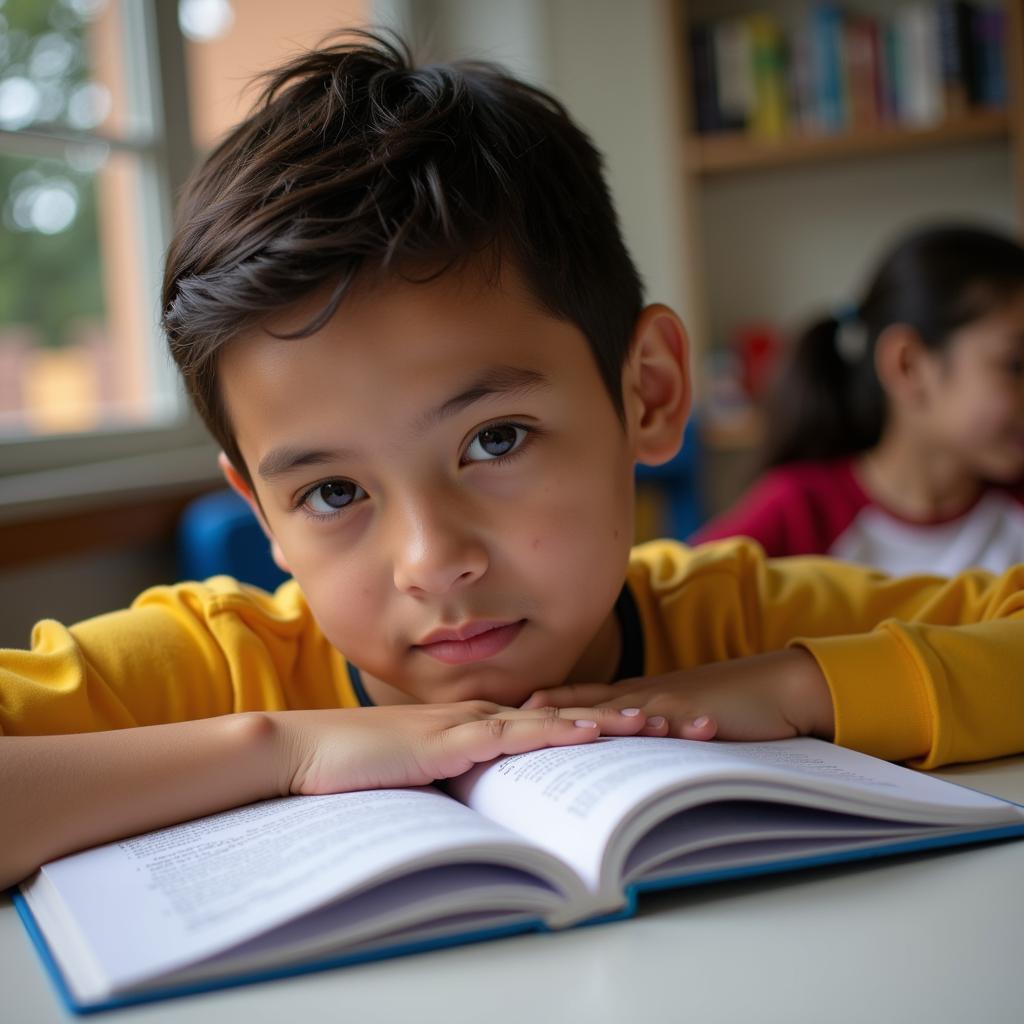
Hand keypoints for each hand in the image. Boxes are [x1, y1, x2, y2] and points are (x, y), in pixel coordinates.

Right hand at [269, 701, 655, 794]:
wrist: (308, 750)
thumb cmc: (360, 765)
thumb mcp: (425, 775)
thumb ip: (462, 779)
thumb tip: (496, 803)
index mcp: (481, 724)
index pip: (558, 723)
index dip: (609, 726)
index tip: (658, 731)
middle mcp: (483, 716)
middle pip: (571, 716)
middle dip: (630, 721)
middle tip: (687, 725)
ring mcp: (466, 724)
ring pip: (552, 721)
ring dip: (608, 723)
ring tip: (660, 724)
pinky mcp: (447, 741)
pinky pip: (510, 736)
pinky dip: (553, 732)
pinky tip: (588, 731)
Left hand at [520, 649, 834, 743]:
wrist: (779, 685)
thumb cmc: (728, 704)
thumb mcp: (678, 716)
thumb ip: (647, 728)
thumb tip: (615, 751)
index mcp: (636, 694)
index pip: (578, 697)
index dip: (542, 704)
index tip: (504, 712)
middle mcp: (643, 693)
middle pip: (582, 700)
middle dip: (543, 712)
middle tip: (501, 722)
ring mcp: (667, 700)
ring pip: (611, 709)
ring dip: (576, 720)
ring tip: (536, 727)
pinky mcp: (696, 712)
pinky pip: (662, 721)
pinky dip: (636, 730)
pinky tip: (610, 738)